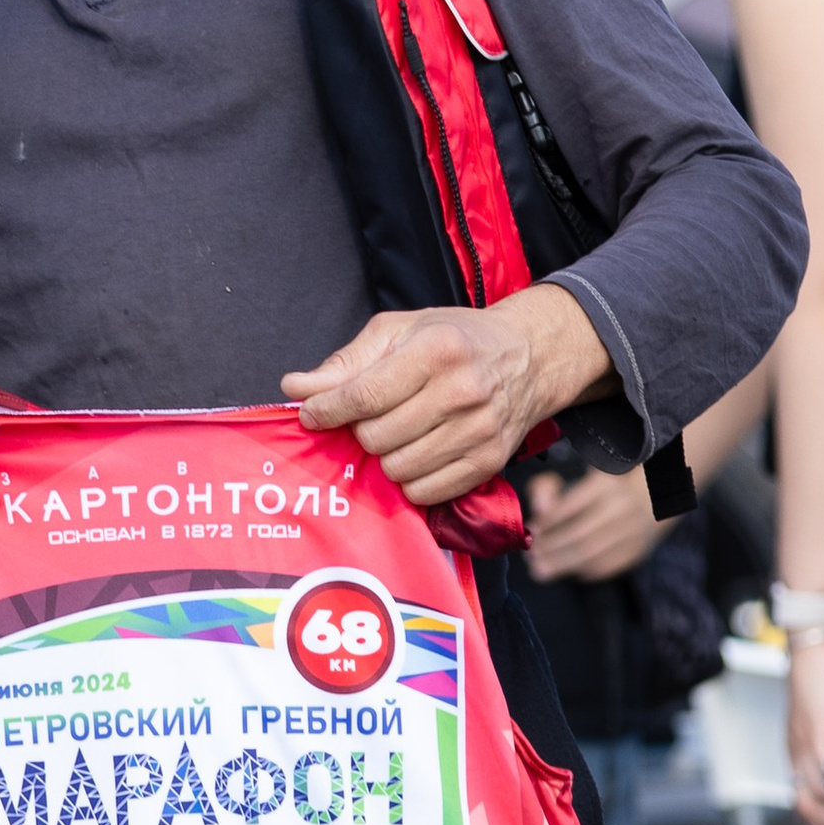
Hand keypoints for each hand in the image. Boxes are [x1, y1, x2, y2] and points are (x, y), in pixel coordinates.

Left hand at [284, 284, 611, 507]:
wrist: (528, 358)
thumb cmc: (455, 340)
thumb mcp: (399, 332)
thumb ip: (345, 363)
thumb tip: (295, 388)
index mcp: (437, 350)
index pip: (364, 396)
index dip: (327, 410)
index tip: (314, 413)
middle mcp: (462, 390)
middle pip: (376, 437)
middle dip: (362, 431)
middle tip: (373, 417)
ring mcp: (479, 430)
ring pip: (398, 469)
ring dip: (386, 457)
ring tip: (398, 433)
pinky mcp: (489, 462)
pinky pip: (426, 492)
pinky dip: (411, 480)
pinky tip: (418, 453)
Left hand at [523, 463, 657, 582]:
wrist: (650, 502)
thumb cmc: (602, 493)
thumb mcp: (576, 480)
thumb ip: (548, 489)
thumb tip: (538, 508)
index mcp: (605, 483)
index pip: (569, 505)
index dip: (547, 521)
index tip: (531, 531)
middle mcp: (622, 506)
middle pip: (579, 534)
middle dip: (551, 548)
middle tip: (531, 557)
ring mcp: (632, 531)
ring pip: (591, 554)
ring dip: (561, 564)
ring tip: (540, 569)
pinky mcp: (637, 551)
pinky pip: (605, 567)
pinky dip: (582, 571)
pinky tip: (566, 571)